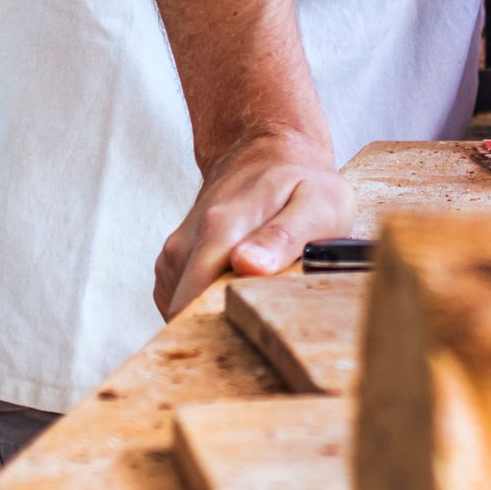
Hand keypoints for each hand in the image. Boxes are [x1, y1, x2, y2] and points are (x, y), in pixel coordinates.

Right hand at [154, 129, 352, 318]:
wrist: (265, 153)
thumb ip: (283, 236)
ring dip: (215, 317)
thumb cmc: (301, 184)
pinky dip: (205, 307)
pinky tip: (237, 290)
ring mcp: (175, 253)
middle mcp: (187, 242)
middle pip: (185, 316)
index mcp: (220, 229)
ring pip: (181, 312)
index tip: (255, 337)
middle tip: (265, 324)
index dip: (223, 332)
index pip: (196, 304)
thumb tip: (248, 266)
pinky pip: (179, 302)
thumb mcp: (317, 204)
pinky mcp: (173, 263)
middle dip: (221, 331)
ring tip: (257, 298)